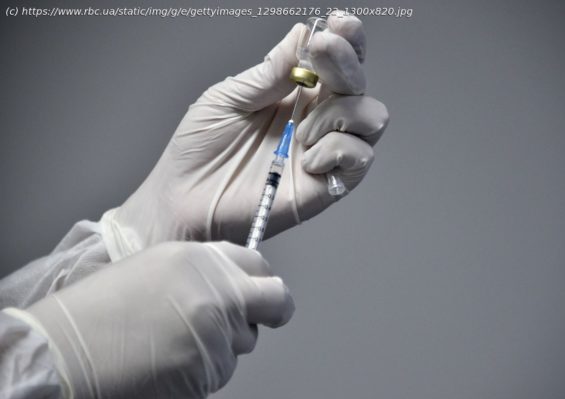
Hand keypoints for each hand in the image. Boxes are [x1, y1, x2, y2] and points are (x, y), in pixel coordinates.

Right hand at [13, 242, 293, 398]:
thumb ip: (202, 272)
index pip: (261, 266)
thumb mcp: (157, 267)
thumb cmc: (101, 309)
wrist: (66, 352)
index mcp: (203, 261)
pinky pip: (221, 369)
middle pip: (277, 302)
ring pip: (244, 342)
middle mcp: (220, 295)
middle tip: (264, 316)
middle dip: (273, 310)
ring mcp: (218, 336)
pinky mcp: (209, 373)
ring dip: (225, 343)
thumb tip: (233, 284)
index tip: (261, 289)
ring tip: (177, 340)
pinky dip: (204, 368)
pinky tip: (170, 361)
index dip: (262, 279)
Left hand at [101, 14, 388, 259]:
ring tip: (300, 130)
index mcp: (295, 94)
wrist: (183, 200)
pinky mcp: (327, 185)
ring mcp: (324, 151)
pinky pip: (360, 158)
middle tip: (319, 55)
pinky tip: (306, 158)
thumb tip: (303, 34)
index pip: (335, 61)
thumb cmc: (199, 149)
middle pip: (359, 83)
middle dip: (345, 62)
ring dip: (339, 113)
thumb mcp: (228, 98)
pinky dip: (338, 150)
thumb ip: (270, 71)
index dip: (346, 40)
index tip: (338, 23)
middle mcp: (316, 119)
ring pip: (371, 117)